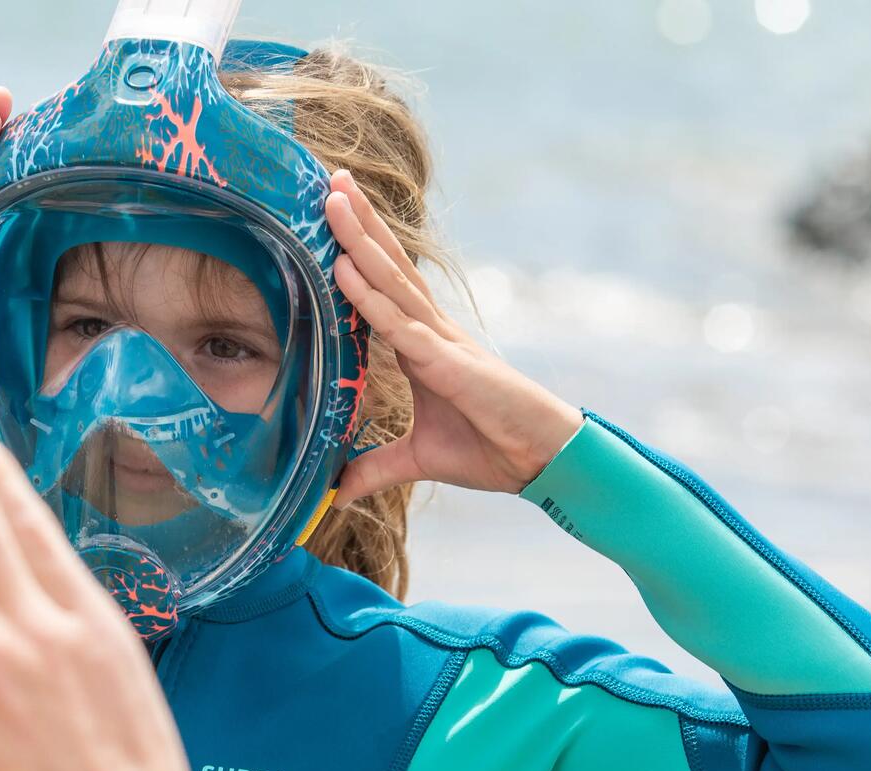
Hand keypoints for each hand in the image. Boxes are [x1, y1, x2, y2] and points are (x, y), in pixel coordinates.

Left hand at [324, 170, 582, 500]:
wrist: (542, 461)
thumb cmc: (490, 448)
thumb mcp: (418, 459)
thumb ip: (377, 467)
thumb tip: (337, 490)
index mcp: (422, 343)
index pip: (383, 287)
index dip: (357, 250)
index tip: (330, 214)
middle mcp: (431, 330)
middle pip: (386, 266)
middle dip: (356, 223)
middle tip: (328, 179)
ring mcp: (441, 342)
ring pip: (392, 281)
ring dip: (359, 241)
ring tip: (332, 200)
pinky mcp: (449, 364)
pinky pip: (401, 325)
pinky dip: (371, 297)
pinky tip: (346, 269)